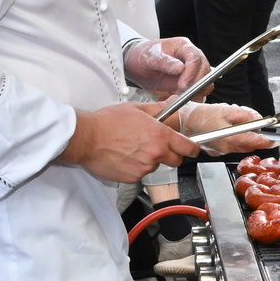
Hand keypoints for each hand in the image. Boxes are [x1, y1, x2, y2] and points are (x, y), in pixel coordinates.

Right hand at [62, 104, 200, 181]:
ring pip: (155, 166)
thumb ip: (158, 109)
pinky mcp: (132, 177)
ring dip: (149, 160)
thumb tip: (171, 103)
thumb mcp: (136, 108)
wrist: (86, 138)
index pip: (188, 147)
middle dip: (170, 155)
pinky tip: (124, 157)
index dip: (192, 149)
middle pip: (175, 161)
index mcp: (160, 135)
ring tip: (132, 148)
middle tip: (156, 146)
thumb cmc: (107, 122)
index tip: (193, 149)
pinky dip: (135, 168)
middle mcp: (155, 153)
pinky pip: (140, 174)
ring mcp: (144, 167)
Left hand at [123, 36, 206, 95]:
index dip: (192, 72)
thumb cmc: (143, 55)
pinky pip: (199, 90)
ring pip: (206, 81)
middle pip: (205, 70)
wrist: (137, 65)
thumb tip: (180, 68)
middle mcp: (190, 57)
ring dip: (196, 90)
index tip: (183, 84)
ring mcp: (191, 70)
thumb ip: (165, 62)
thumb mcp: (150, 56)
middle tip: (181, 91)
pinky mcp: (189, 81)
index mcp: (183, 46)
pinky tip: (181, 96)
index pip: (195, 58)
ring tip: (180, 94)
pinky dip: (193, 96)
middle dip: (196, 83)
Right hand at [177, 101, 274, 154]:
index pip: (256, 142)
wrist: (184, 121)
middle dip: (255, 133)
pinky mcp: (218, 150)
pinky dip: (236, 135)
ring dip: (245, 133)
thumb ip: (246, 115)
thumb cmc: (202, 115)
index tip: (276, 139)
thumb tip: (260, 120)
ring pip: (242, 144)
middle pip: (250, 144)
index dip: (268, 141)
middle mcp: (228, 148)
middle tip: (254, 121)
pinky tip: (228, 125)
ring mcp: (222, 151)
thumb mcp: (228, 110)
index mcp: (231, 139)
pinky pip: (233, 144)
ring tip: (236, 119)